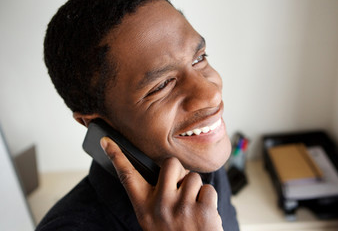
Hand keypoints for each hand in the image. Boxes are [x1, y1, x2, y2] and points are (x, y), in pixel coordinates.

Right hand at [100, 137, 222, 230]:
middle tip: (180, 190)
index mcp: (144, 207)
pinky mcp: (203, 210)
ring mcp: (182, 207)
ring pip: (193, 177)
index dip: (116, 157)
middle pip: (171, 164)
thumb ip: (155, 197)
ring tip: (192, 209)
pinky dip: (208, 199)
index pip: (127, 176)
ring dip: (195, 190)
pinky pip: (207, 188)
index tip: (107, 141)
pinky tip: (203, 214)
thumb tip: (168, 172)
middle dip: (179, 173)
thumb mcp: (153, 220)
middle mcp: (160, 205)